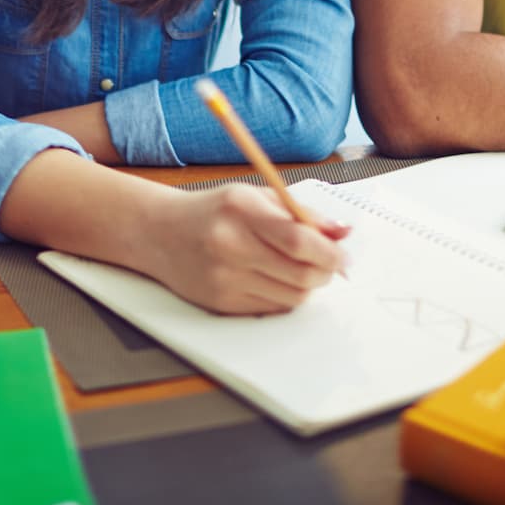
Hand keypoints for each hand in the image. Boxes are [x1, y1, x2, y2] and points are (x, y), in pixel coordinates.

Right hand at [145, 186, 348, 314]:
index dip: (331, 252)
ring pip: (292, 296)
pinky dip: (284, 296)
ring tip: (298, 268)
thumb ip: (302, 213)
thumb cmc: (214, 211)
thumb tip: (343, 232)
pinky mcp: (222, 303)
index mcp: (242, 211)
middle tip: (329, 263)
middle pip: (301, 274)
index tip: (343, 255)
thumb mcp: (256, 197)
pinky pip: (272, 308)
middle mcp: (230, 246)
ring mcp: (225, 279)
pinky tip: (274, 278)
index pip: (300, 241)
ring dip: (306, 285)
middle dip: (326, 271)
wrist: (160, 234)